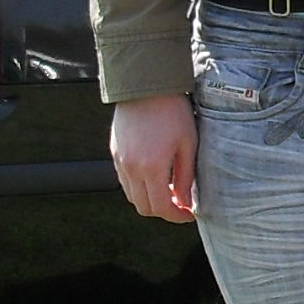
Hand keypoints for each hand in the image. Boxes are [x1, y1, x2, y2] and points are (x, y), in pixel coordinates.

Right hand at [111, 94, 197, 222]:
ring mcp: (120, 161)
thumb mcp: (188, 145)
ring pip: (132, 196)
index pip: (161, 207)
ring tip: (169, 190)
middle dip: (163, 211)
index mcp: (152, 167)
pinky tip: (155, 177)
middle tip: (180, 205)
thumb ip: (186, 178)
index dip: (176, 216)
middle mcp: (131, 168)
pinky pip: (125, 181)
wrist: (145, 86)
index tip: (188, 214)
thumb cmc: (172, 112)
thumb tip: (186, 203)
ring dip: (150, 200)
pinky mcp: (115, 152)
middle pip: (144, 207)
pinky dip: (139, 187)